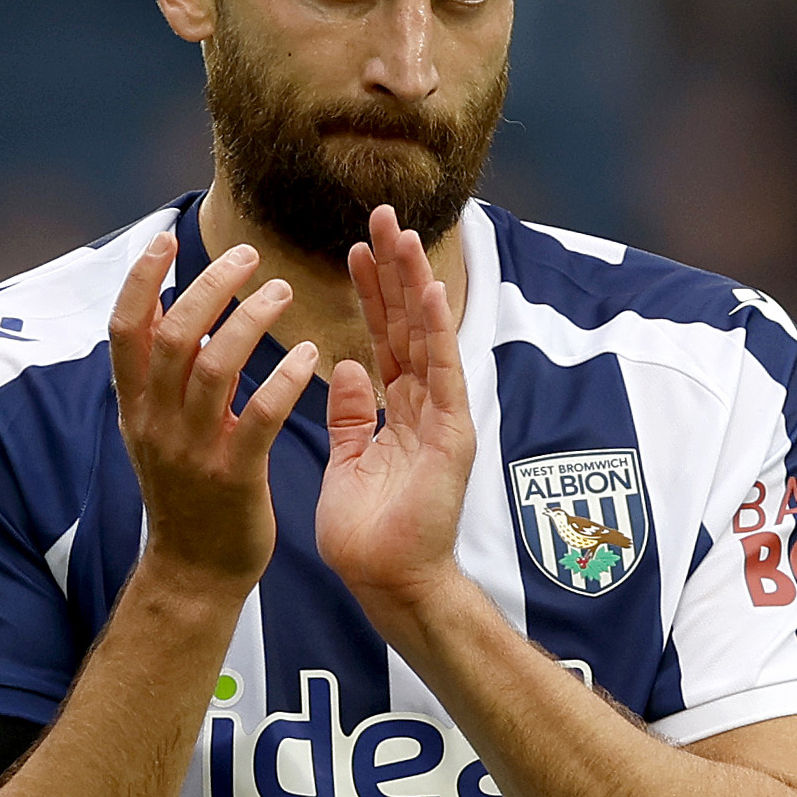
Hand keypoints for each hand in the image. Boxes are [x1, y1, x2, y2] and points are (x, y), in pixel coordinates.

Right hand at [108, 230, 318, 595]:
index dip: (142, 279)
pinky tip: (310, 356)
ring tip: (284, 292)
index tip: (167, 239)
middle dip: (209, 286)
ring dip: (250, 321)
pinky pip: (258, 415)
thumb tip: (172, 309)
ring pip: (213, 367)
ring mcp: (191, 450)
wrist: (194, 572)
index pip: (125, 328)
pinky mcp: (233, 475)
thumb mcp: (156, 430)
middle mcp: (154, 422)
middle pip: (173, 335)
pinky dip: (285, 380)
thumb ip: (162, 376)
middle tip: (249, 257)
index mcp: (134, 406)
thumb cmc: (185, 492)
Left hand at [318, 205, 477, 628]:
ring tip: (402, 235)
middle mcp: (425, 405)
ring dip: (415, 284)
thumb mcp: (349, 459)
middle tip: (383, 215)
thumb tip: (344, 365)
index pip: (384, 337)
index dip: (371, 292)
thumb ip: (351, 413)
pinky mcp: (451, 434)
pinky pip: (443, 373)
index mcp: (399, 410)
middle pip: (409, 324)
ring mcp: (442, 416)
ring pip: (428, 337)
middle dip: (396, 270)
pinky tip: (430, 291)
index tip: (356, 247)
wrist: (388, 581)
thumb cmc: (368, 533)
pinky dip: (439, 331)